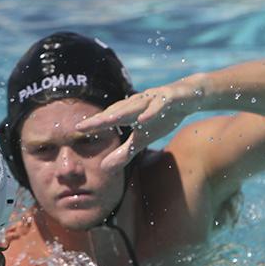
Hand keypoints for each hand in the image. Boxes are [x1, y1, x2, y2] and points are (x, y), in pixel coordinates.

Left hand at [76, 79, 203, 170]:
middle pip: (116, 111)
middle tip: (83, 126)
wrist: (189, 97)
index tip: (75, 130)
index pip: (108, 120)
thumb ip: (124, 152)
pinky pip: (159, 105)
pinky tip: (143, 119)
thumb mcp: (143, 138)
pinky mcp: (169, 97)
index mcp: (129, 113)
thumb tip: (104, 169)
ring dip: (121, 112)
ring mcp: (153, 98)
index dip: (93, 125)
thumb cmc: (161, 116)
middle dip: (100, 118)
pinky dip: (151, 111)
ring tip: (107, 120)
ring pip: (136, 106)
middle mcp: (137, 103)